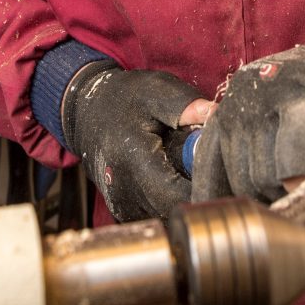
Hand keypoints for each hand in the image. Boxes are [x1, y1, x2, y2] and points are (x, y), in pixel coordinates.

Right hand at [61, 61, 212, 221]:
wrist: (86, 112)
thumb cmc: (122, 99)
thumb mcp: (155, 90)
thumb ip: (186, 105)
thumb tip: (218, 116)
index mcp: (135, 161)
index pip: (180, 195)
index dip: (206, 186)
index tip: (219, 169)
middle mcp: (126, 191)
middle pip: (177, 209)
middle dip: (198, 190)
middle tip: (202, 164)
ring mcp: (123, 205)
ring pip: (168, 215)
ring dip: (183, 197)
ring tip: (182, 166)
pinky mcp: (123, 211)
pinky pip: (157, 214)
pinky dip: (169, 200)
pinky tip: (170, 176)